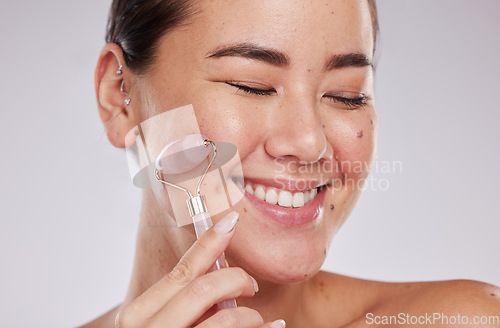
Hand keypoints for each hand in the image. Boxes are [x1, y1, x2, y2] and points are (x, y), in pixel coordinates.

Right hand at [115, 211, 285, 327]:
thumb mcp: (160, 323)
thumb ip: (181, 301)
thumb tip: (218, 270)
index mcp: (139, 316)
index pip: (181, 272)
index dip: (208, 243)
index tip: (231, 221)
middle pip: (202, 289)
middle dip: (234, 279)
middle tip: (250, 284)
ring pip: (224, 318)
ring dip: (248, 313)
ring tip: (257, 318)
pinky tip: (274, 327)